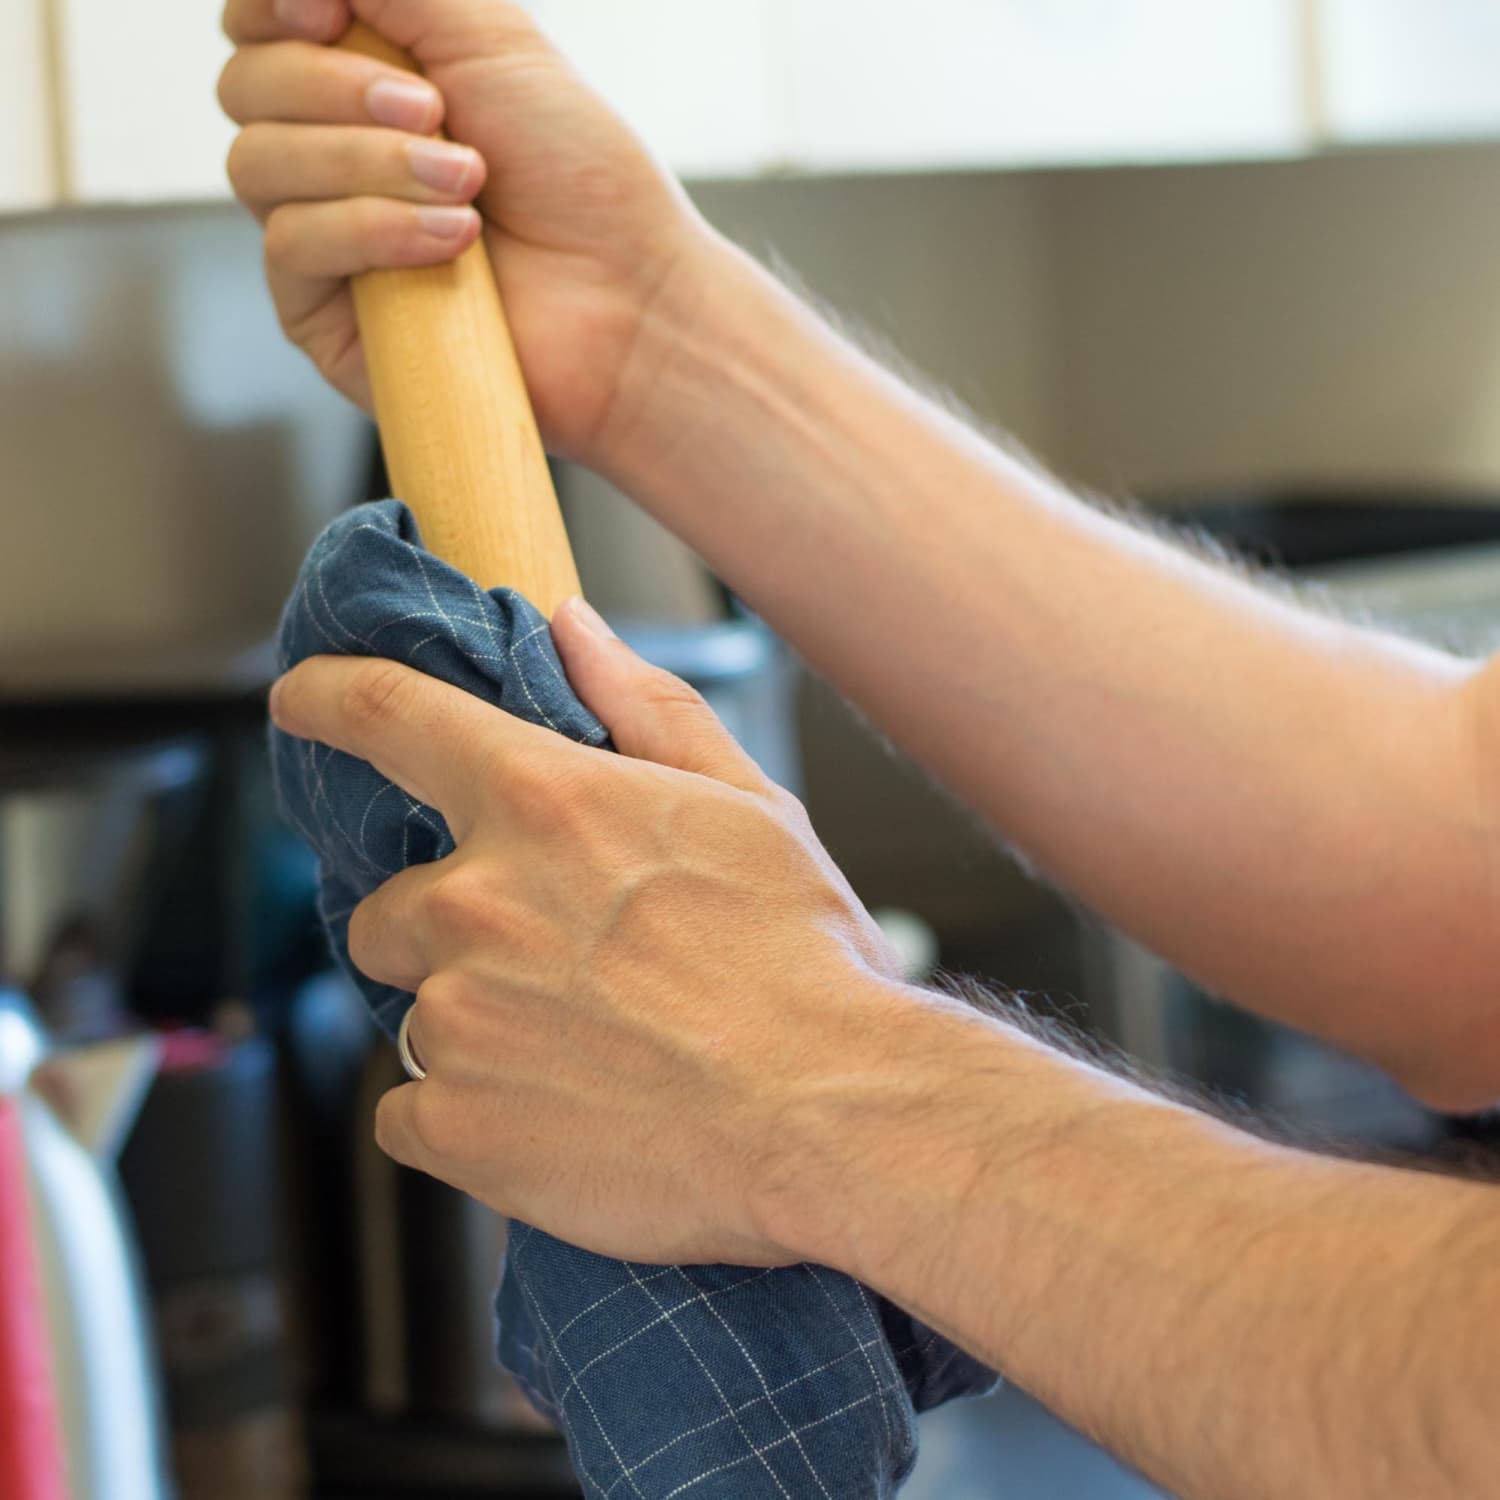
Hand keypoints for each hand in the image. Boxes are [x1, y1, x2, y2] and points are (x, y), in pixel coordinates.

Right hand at [219, 0, 718, 467]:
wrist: (628, 301)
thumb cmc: (580, 177)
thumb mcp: (491, 36)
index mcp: (363, 83)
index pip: (256, 27)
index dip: (270, 6)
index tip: (327, 12)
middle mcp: (333, 158)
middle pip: (246, 88)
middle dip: (337, 90)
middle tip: (440, 116)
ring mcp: (326, 242)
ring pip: (258, 165)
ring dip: (367, 163)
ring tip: (468, 186)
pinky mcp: (328, 321)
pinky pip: (290, 248)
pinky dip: (370, 231)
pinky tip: (451, 243)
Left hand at [269, 599, 911, 1265]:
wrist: (830, 1116)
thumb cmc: (801, 961)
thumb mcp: (748, 807)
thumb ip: (644, 709)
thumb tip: (571, 629)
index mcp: (541, 803)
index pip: (390, 715)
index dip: (330, 696)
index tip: (300, 698)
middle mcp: (474, 901)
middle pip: (392, 910)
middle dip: (447, 933)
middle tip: (551, 970)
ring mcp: (455, 1016)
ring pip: (416, 1014)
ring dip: (473, 1026)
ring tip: (582, 1053)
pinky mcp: (454, 1122)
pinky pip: (411, 1111)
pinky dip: (464, 1114)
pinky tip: (555, 1115)